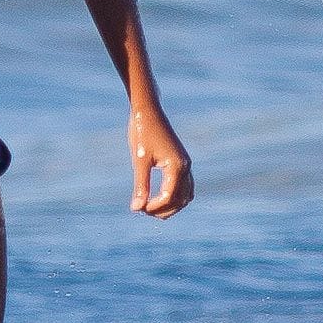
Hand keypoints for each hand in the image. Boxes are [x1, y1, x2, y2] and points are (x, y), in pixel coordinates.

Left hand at [128, 100, 192, 217]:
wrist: (148, 111)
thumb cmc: (142, 133)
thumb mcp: (139, 160)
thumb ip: (141, 185)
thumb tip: (137, 208)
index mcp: (176, 167)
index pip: (169, 197)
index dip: (154, 207)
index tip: (138, 209)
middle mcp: (185, 167)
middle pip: (181, 200)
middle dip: (164, 210)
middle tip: (143, 211)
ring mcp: (186, 164)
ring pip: (186, 195)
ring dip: (171, 206)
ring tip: (150, 207)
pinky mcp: (182, 162)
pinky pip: (184, 186)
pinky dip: (174, 196)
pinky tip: (157, 197)